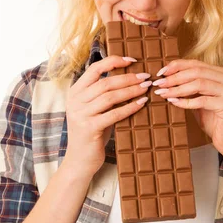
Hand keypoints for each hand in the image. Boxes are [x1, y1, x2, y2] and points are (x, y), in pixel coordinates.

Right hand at [64, 55, 151, 178]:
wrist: (79, 161)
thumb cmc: (92, 132)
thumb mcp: (94, 109)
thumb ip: (104, 94)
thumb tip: (130, 78)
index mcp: (75, 91)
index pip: (94, 68)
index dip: (114, 61)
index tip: (132, 60)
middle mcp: (75, 101)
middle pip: (105, 82)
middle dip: (128, 78)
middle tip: (146, 77)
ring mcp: (80, 114)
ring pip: (110, 96)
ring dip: (131, 91)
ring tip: (146, 88)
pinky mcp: (89, 128)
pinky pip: (113, 114)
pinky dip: (129, 107)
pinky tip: (141, 103)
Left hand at [152, 59, 222, 158]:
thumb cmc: (214, 120)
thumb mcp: (200, 99)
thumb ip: (190, 87)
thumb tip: (166, 78)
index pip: (197, 64)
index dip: (177, 66)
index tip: (161, 72)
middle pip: (197, 71)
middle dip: (175, 77)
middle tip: (158, 83)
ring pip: (199, 84)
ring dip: (177, 88)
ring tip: (163, 93)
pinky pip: (202, 101)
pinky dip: (185, 101)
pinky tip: (173, 102)